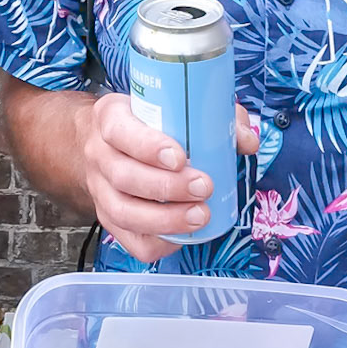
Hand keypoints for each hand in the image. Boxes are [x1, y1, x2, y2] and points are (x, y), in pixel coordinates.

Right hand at [80, 93, 258, 263]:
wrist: (105, 141)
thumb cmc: (146, 122)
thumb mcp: (172, 105)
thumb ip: (214, 115)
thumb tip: (246, 141)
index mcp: (110, 118)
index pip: (120, 132)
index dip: (148, 147)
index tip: (180, 157)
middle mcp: (99, 155)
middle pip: (123, 177)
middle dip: (166, 188)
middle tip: (203, 187)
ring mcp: (100, 190)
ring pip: (123, 212)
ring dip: (164, 220)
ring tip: (200, 216)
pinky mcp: (109, 217)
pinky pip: (129, 240)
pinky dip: (157, 242)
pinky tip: (183, 236)